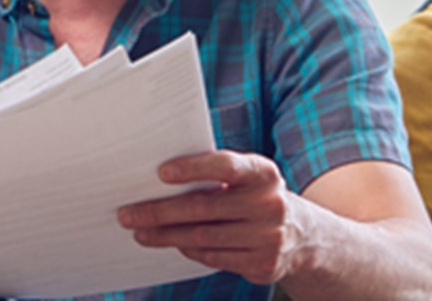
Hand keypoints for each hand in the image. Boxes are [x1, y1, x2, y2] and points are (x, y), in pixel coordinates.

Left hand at [117, 150, 310, 284]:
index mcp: (263, 173)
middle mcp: (270, 204)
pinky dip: (189, 249)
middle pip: (204, 208)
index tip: (160, 173)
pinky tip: (173, 243)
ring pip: (203, 237)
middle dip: (160, 211)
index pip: (225, 167)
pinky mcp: (263, 265)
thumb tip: (157, 179)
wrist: (303, 235)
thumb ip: (216, 175)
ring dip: (166, 235)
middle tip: (128, 214)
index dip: (193, 168)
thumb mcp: (247, 178)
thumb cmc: (255, 196)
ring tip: (140, 232)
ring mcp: (269, 238)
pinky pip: (213, 257)